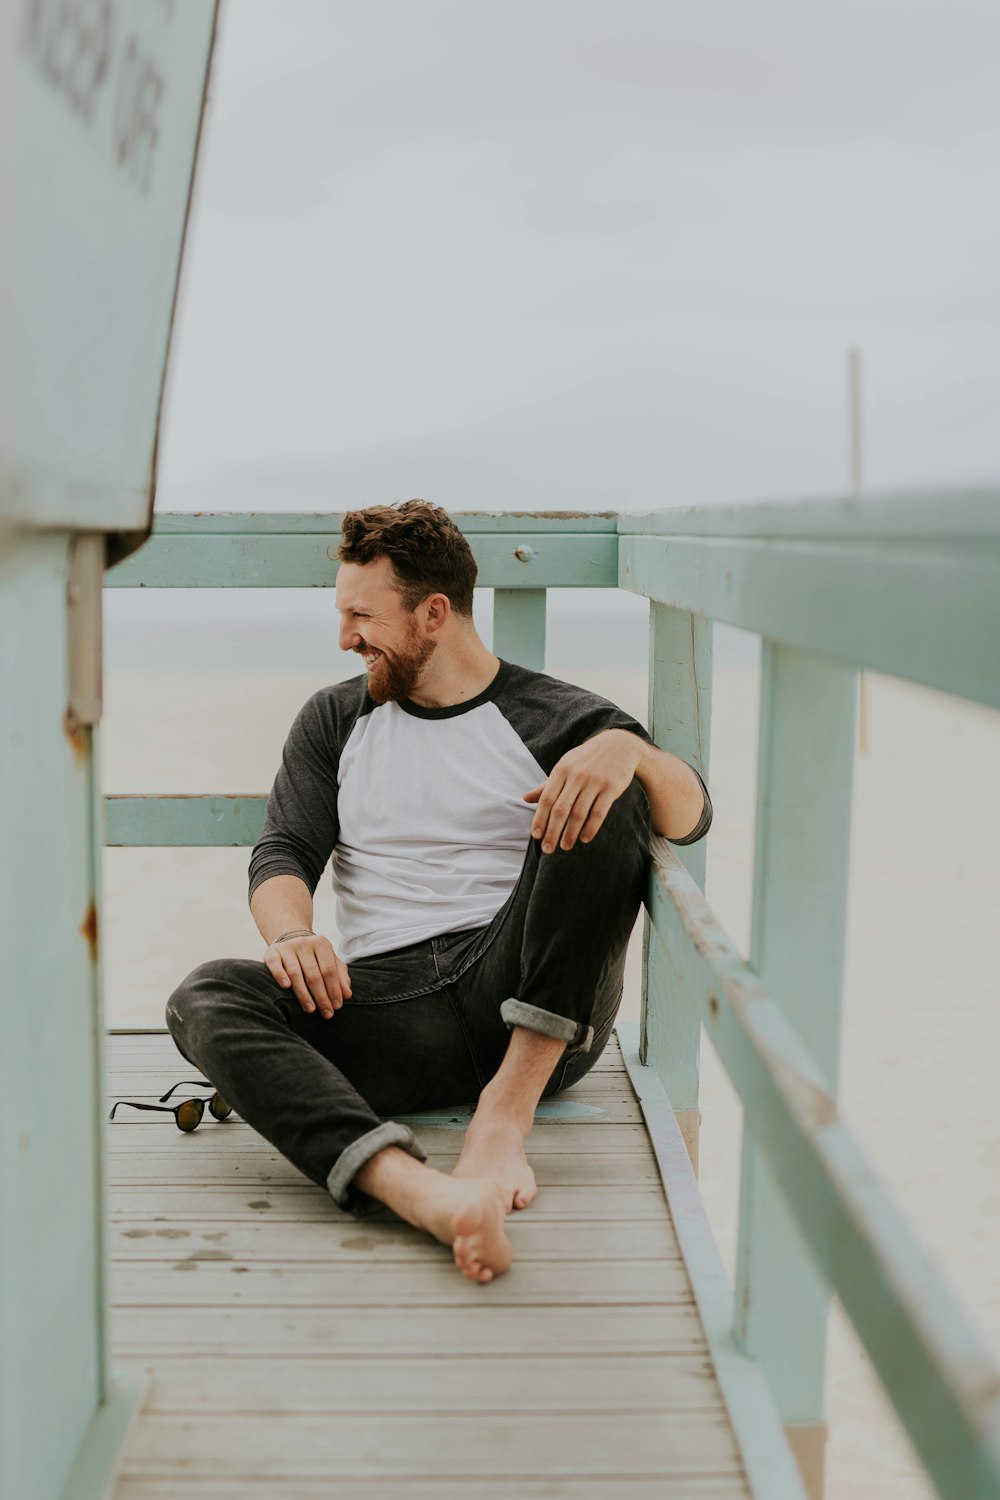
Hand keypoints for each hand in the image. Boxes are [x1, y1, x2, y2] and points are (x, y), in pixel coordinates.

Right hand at [263, 932, 351, 1018]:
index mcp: (322, 944)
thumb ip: (340, 977)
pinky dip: (280, 975)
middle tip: (326, 1013)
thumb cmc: (314, 958)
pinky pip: (275, 964)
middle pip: (314, 974)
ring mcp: (287, 947)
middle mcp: (304, 943)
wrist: (290, 941)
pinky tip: (286, 987)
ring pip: (295, 973)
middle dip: (321, 996)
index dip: (334, 989)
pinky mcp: (272, 952)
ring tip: (311, 1009)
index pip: (329, 970)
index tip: (337, 1006)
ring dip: (303, 994)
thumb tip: (347, 995)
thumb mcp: (330, 962)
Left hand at [524, 730, 642, 852]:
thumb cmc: (587, 759)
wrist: (619, 745)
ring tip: (565, 846)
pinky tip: (585, 838)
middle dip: (553, 831)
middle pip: (561, 809)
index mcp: (562, 771)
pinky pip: (599, 812)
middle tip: (548, 849)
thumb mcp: (565, 766)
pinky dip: (591, 828)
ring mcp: (594, 781)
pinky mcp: (611, 787)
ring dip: (571, 833)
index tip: (536, 836)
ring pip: (579, 813)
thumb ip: (546, 785)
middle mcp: (576, 776)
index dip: (540, 819)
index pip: (547, 799)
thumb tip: (525, 799)